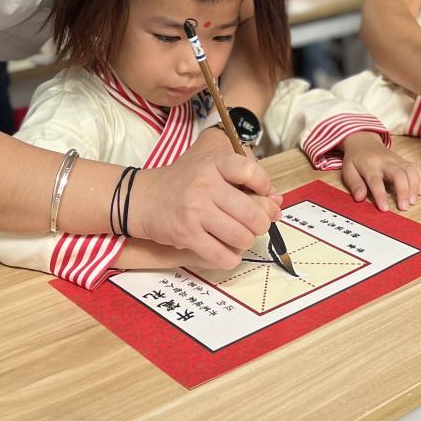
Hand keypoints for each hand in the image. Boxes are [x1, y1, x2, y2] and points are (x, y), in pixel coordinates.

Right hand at [128, 129, 282, 269]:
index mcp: (214, 163)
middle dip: (261, 223)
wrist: (143, 198)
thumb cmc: (184, 182)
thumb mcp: (211, 168)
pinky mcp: (186, 235)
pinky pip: (223, 255)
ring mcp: (196, 211)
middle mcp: (205, 185)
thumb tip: (277, 202)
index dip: (265, 187)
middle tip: (254, 224)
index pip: (252, 172)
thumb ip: (245, 181)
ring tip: (239, 236)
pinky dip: (230, 257)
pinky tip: (226, 250)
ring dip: (246, 241)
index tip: (263, 195)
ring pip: (242, 237)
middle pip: (254, 213)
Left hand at [340, 132, 420, 210]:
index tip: (385, 209)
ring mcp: (396, 160)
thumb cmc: (356, 160)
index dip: (381, 195)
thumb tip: (359, 198)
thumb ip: (354, 184)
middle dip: (403, 191)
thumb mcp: (348, 170)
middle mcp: (385, 161)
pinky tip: (420, 191)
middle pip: (398, 174)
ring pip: (409, 170)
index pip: (376, 180)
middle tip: (404, 207)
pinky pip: (416, 168)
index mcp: (369, 164)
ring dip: (414, 186)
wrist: (365, 142)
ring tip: (412, 201)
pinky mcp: (404, 161)